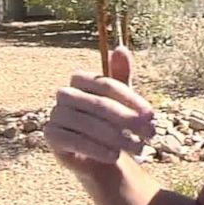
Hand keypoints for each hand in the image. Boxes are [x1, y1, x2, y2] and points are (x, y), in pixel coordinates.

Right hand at [44, 45, 155, 173]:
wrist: (98, 156)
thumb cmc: (113, 123)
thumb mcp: (123, 100)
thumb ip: (122, 75)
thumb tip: (120, 48)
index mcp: (80, 79)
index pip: (107, 85)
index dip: (132, 99)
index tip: (152, 115)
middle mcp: (64, 94)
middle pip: (99, 105)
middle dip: (128, 120)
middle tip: (151, 133)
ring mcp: (55, 115)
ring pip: (88, 124)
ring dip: (117, 137)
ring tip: (138, 147)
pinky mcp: (51, 137)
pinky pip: (75, 141)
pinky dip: (97, 149)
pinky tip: (114, 156)